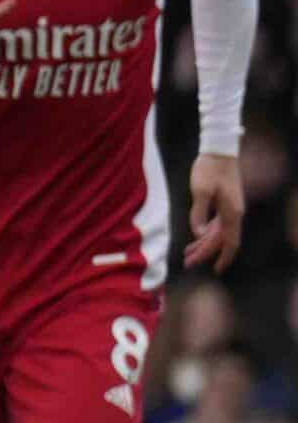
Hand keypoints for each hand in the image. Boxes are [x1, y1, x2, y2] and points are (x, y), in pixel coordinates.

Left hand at [185, 152, 244, 270]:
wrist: (219, 151)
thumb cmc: (209, 169)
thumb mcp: (201, 191)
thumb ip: (199, 213)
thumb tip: (198, 233)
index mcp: (232, 212)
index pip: (230, 241)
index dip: (224, 257)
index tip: (216, 271)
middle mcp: (234, 213)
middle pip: (221, 240)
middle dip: (205, 254)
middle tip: (187, 264)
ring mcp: (231, 208)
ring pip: (218, 234)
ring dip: (203, 245)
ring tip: (187, 255)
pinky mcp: (225, 204)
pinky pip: (216, 225)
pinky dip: (205, 234)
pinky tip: (195, 239)